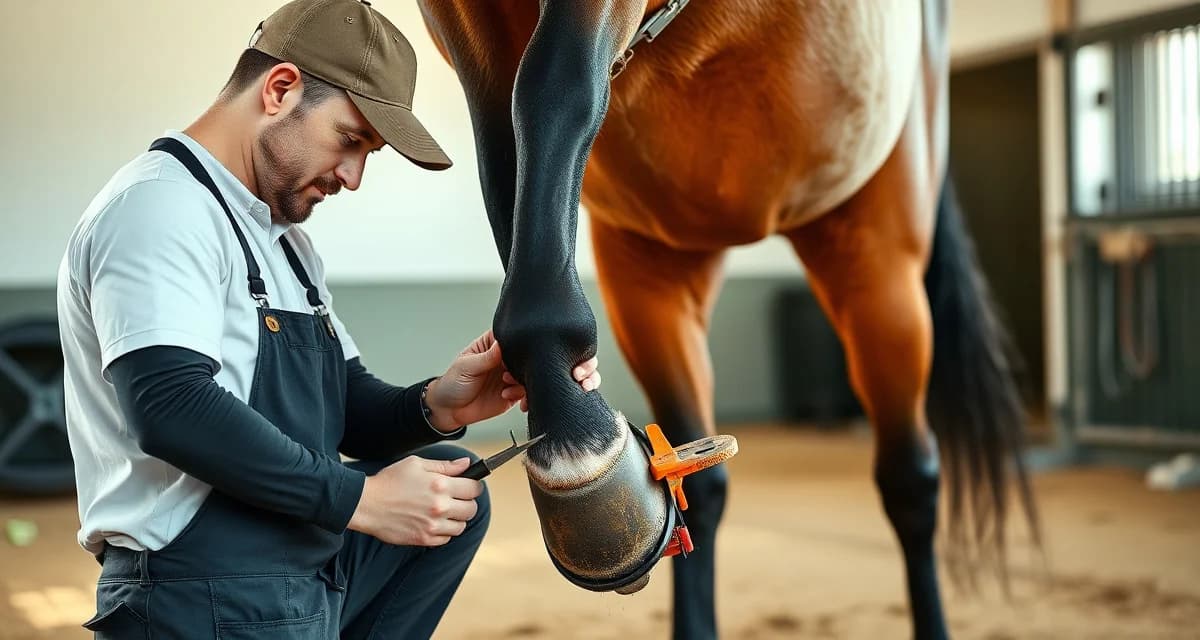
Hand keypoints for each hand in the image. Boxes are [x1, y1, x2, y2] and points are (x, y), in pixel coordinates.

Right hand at [347, 456, 481, 545]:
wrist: (366, 504)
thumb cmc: (389, 481)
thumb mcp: (416, 464)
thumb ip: (445, 466)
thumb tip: (467, 464)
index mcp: (440, 485)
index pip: (474, 489)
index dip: (473, 486)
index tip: (468, 486)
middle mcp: (440, 507)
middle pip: (471, 509)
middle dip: (466, 502)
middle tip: (456, 499)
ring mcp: (433, 525)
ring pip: (461, 526)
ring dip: (456, 519)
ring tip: (443, 511)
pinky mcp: (424, 539)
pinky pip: (446, 539)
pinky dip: (443, 532)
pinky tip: (432, 522)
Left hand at [424, 329, 600, 429]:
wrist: (449, 410)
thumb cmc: (453, 382)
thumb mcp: (466, 366)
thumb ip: (486, 357)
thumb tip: (503, 345)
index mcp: (499, 344)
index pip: (524, 336)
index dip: (540, 340)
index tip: (550, 347)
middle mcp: (511, 358)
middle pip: (541, 355)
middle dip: (554, 362)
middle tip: (565, 370)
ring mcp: (516, 376)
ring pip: (541, 376)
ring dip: (537, 384)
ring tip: (517, 391)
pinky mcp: (517, 394)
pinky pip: (533, 394)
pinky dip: (531, 399)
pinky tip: (520, 403)